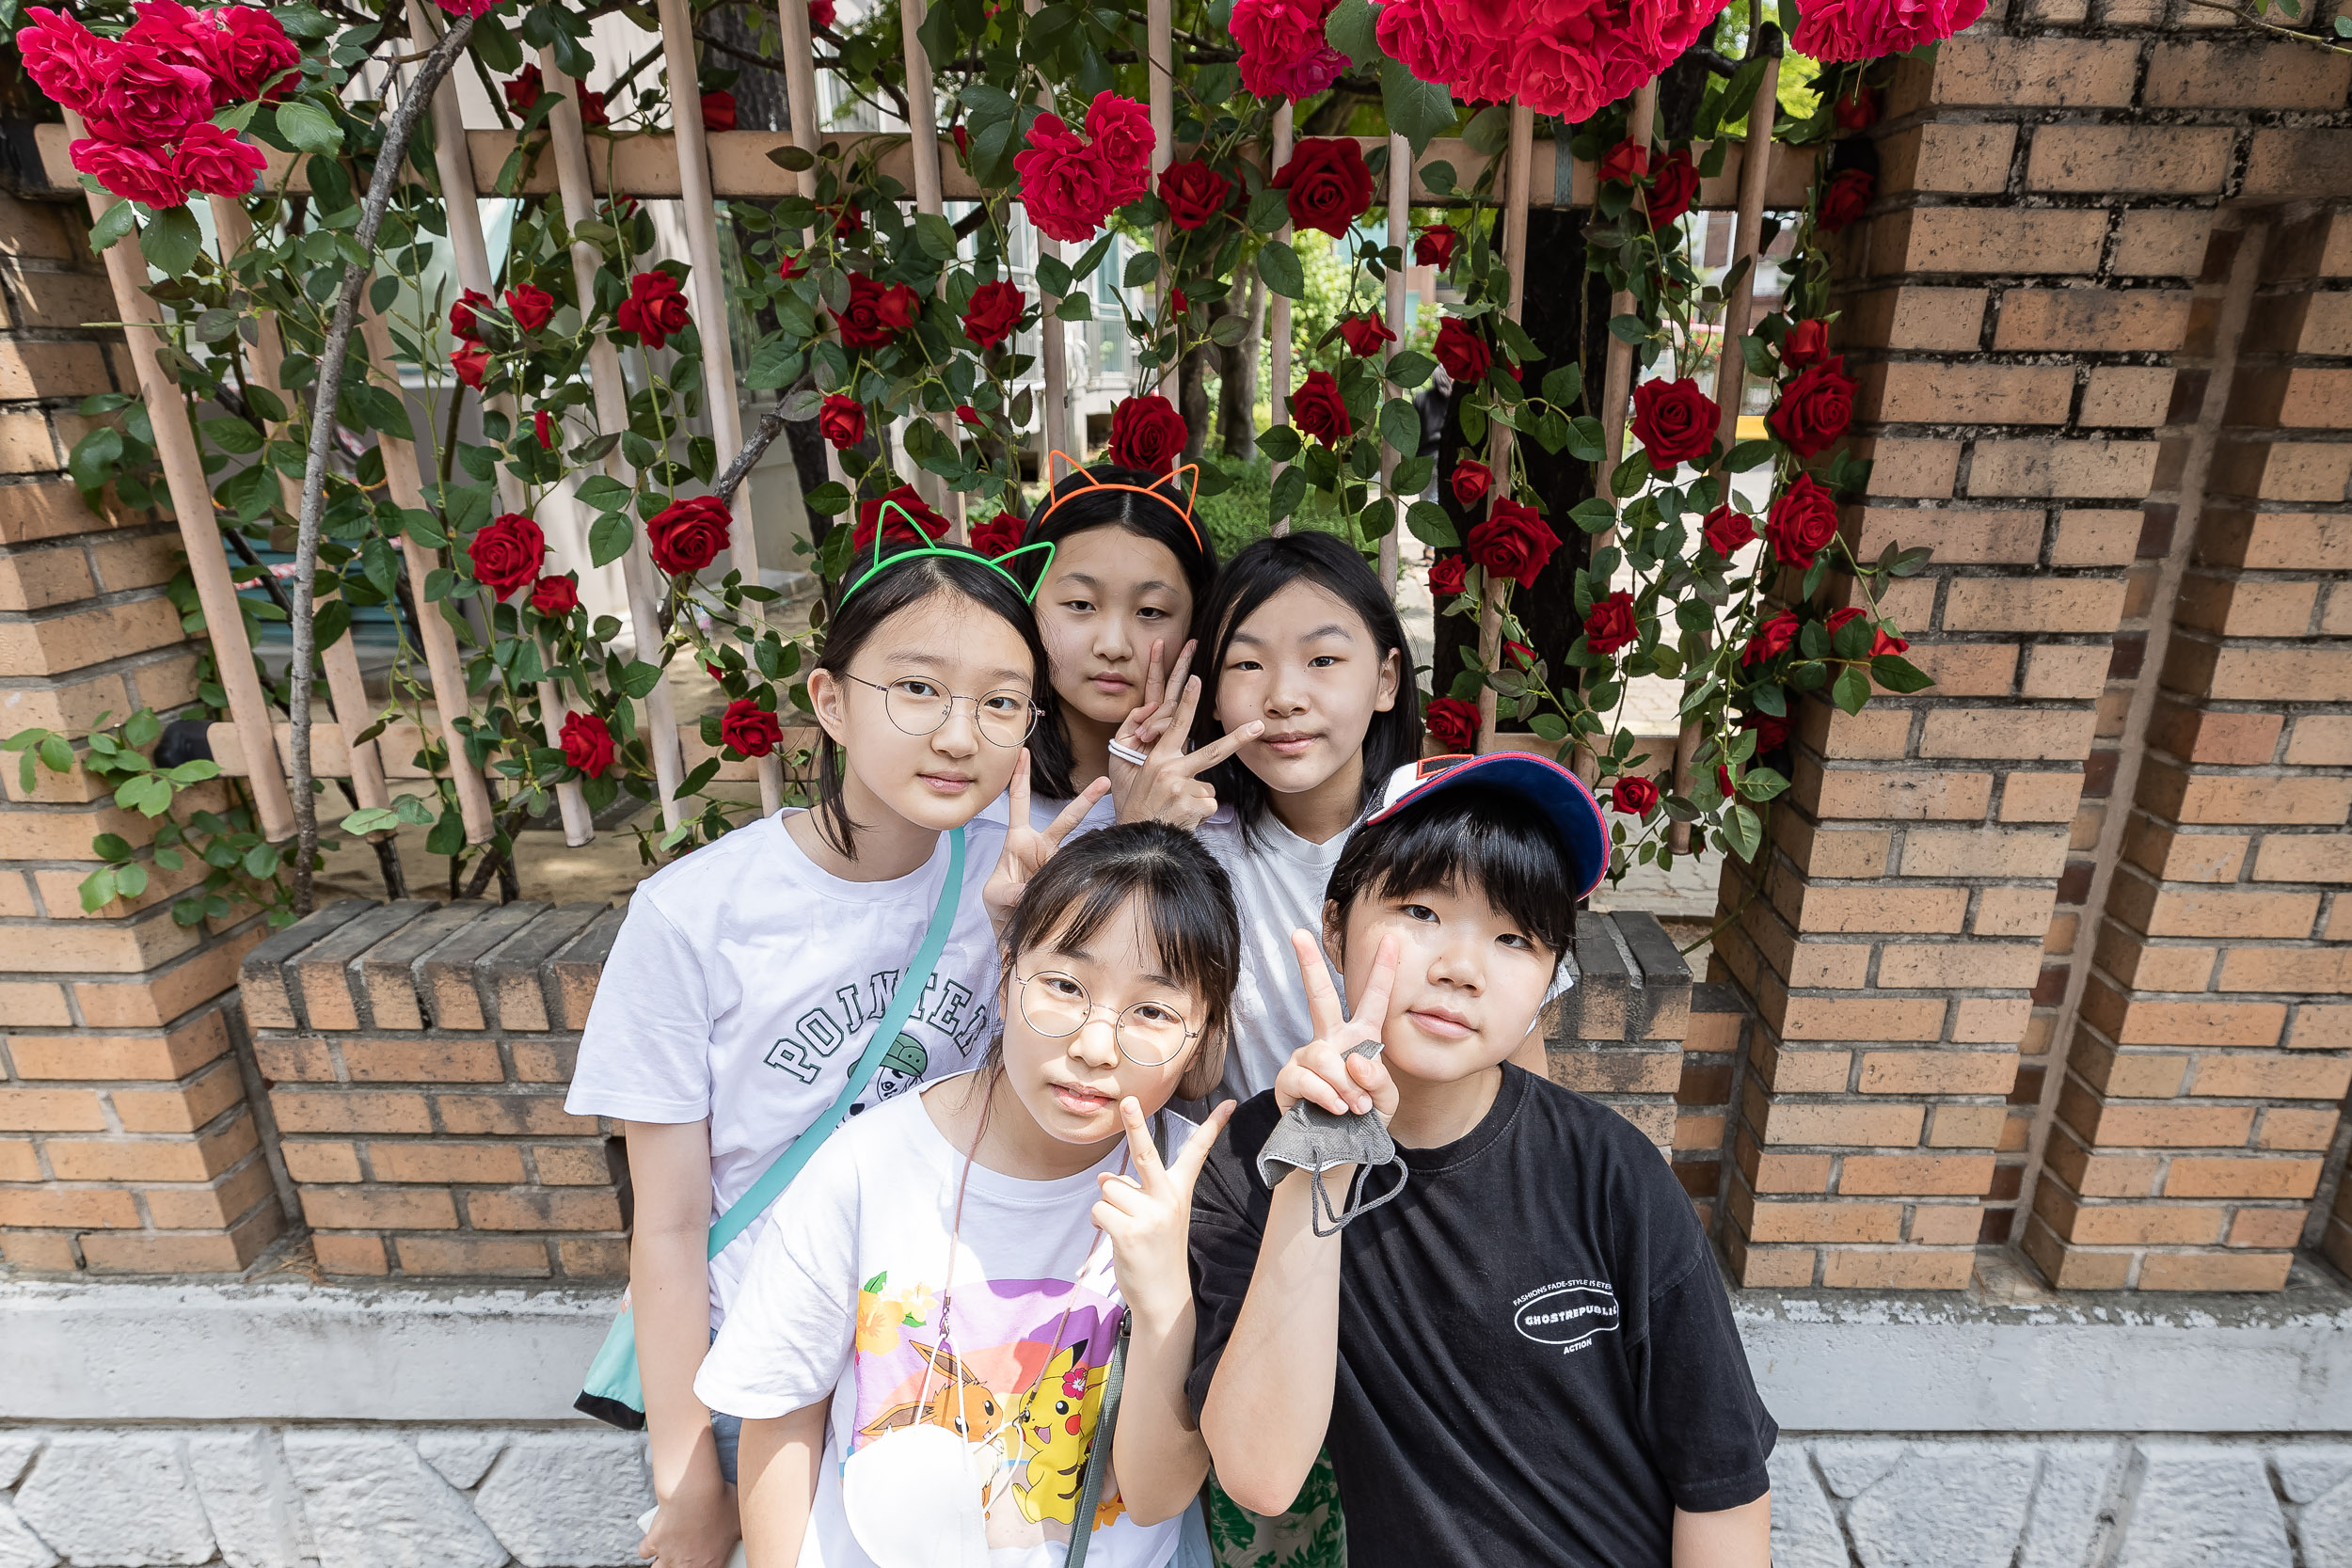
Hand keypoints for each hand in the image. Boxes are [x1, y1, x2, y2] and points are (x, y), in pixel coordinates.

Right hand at [638, 1471, 738, 1567]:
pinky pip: (645, 1552)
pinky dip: (649, 1548)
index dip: (707, 1566)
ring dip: (664, 1564)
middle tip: (688, 1557)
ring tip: (672, 1555)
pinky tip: (654, 1543)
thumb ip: (742, 1532)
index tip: (706, 1561)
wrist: (694, 1490)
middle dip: (683, 1566)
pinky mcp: (653, 1541)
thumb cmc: (720, 1502)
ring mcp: (668, 1555)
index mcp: (711, 1566)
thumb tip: (753, 1530)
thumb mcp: (740, 1520)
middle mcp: (687, 1566)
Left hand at [983, 749, 1108, 931]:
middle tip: (1104, 781)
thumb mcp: (995, 895)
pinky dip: (1085, 877)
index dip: (1021, 778)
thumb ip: (1010, 892)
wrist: (1012, 928)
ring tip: (1113, 825)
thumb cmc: (998, 904)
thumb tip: (1029, 893)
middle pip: (1066, 818)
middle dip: (1086, 799)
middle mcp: (1041, 846)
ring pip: (1079, 845)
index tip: (1024, 753)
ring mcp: (1057, 862)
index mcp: (1018, 840)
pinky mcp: (1068, 879)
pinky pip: (1079, 873)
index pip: (1019, 802)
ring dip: (1096, 836)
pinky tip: (1089, 878)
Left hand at [1092, 1095, 1234, 1323]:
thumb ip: (1134, 1192)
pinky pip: (1100, 1210)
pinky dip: (1100, 1222)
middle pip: (1145, 1152)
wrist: (1164, 1296)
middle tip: (1127, 1099)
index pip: (1197, 1153)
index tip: (1229, 1103)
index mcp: (1179, 1191)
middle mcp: (1167, 1198)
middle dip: (1134, 1123)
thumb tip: (1102, 1177)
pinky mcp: (1130, 1231)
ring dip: (1109, 1207)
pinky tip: (1116, 1238)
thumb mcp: (1156, 1216)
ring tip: (1126, 1229)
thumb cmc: (1157, 1252)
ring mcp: (1150, 1214)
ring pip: (1109, 1189)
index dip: (1213, 1126)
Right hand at [1108, 642, 1262, 830]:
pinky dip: (1199, 815)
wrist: (1137, 839)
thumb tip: (1202, 770)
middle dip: (1239, 738)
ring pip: (1210, 788)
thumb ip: (1172, 767)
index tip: (1197, 679)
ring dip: (1199, 800)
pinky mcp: (1192, 805)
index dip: (1187, 701)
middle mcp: (1169, 768)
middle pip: (1213, 751)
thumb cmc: (1143, 808)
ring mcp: (1181, 787)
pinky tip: (1182, 819)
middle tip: (1259, 725)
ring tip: (1178, 810)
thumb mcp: (1146, 780)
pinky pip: (1210, 805)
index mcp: (1158, 758)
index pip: (1176, 724)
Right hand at [1271, 930, 1399, 1120]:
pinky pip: (1305, 1078)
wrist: (1339, 1154)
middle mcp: (1330, 1041)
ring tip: (1355, 1107)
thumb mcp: (1386, 1101)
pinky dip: (1325, 1094)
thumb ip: (1379, 1078)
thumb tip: (1353, 1060)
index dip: (1383, 970)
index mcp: (1360, 1039)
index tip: (1391, 938)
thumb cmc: (1364, 1122)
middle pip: (1320, 996)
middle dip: (1309, 964)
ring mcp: (1306, 1059)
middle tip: (1297, 932)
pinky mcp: (1288, 1080)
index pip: (1373, 1000)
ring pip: (1323, 1057)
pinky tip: (1335, 1108)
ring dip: (1343, 1085)